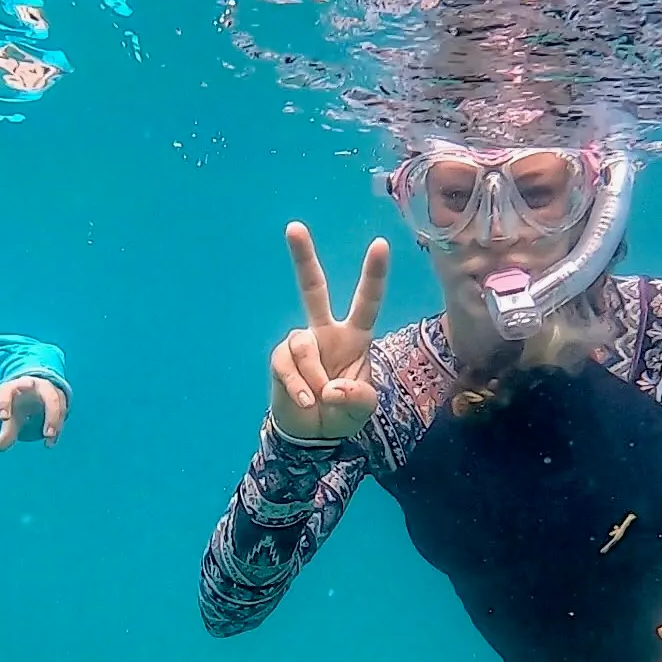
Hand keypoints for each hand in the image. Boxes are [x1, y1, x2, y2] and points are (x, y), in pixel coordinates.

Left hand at [0, 375, 67, 449]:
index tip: (4, 417)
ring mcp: (48, 389)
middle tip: (45, 431)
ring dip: (55, 419)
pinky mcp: (59, 396)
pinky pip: (62, 410)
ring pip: (55, 401)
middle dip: (46, 410)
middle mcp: (31, 384)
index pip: (6, 392)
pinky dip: (58, 426)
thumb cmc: (16, 403)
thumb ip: (6, 431)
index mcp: (12, 388)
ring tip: (49, 437)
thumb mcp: (8, 415)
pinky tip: (50, 442)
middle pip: (44, 393)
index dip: (4, 403)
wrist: (31, 391)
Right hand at [269, 221, 390, 440]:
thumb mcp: (362, 408)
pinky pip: (287, 367)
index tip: (380, 244)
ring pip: (303, 345)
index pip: (367, 300)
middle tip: (294, 227)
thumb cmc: (343, 412)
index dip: (374, 274)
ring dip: (315, 377)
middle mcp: (326, 332)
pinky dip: (298, 388)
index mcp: (355, 336)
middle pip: (312, 289)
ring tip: (320, 399)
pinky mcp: (281, 360)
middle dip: (303, 258)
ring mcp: (301, 344)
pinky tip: (305, 402)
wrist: (313, 433)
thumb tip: (331, 388)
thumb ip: (356, 397)